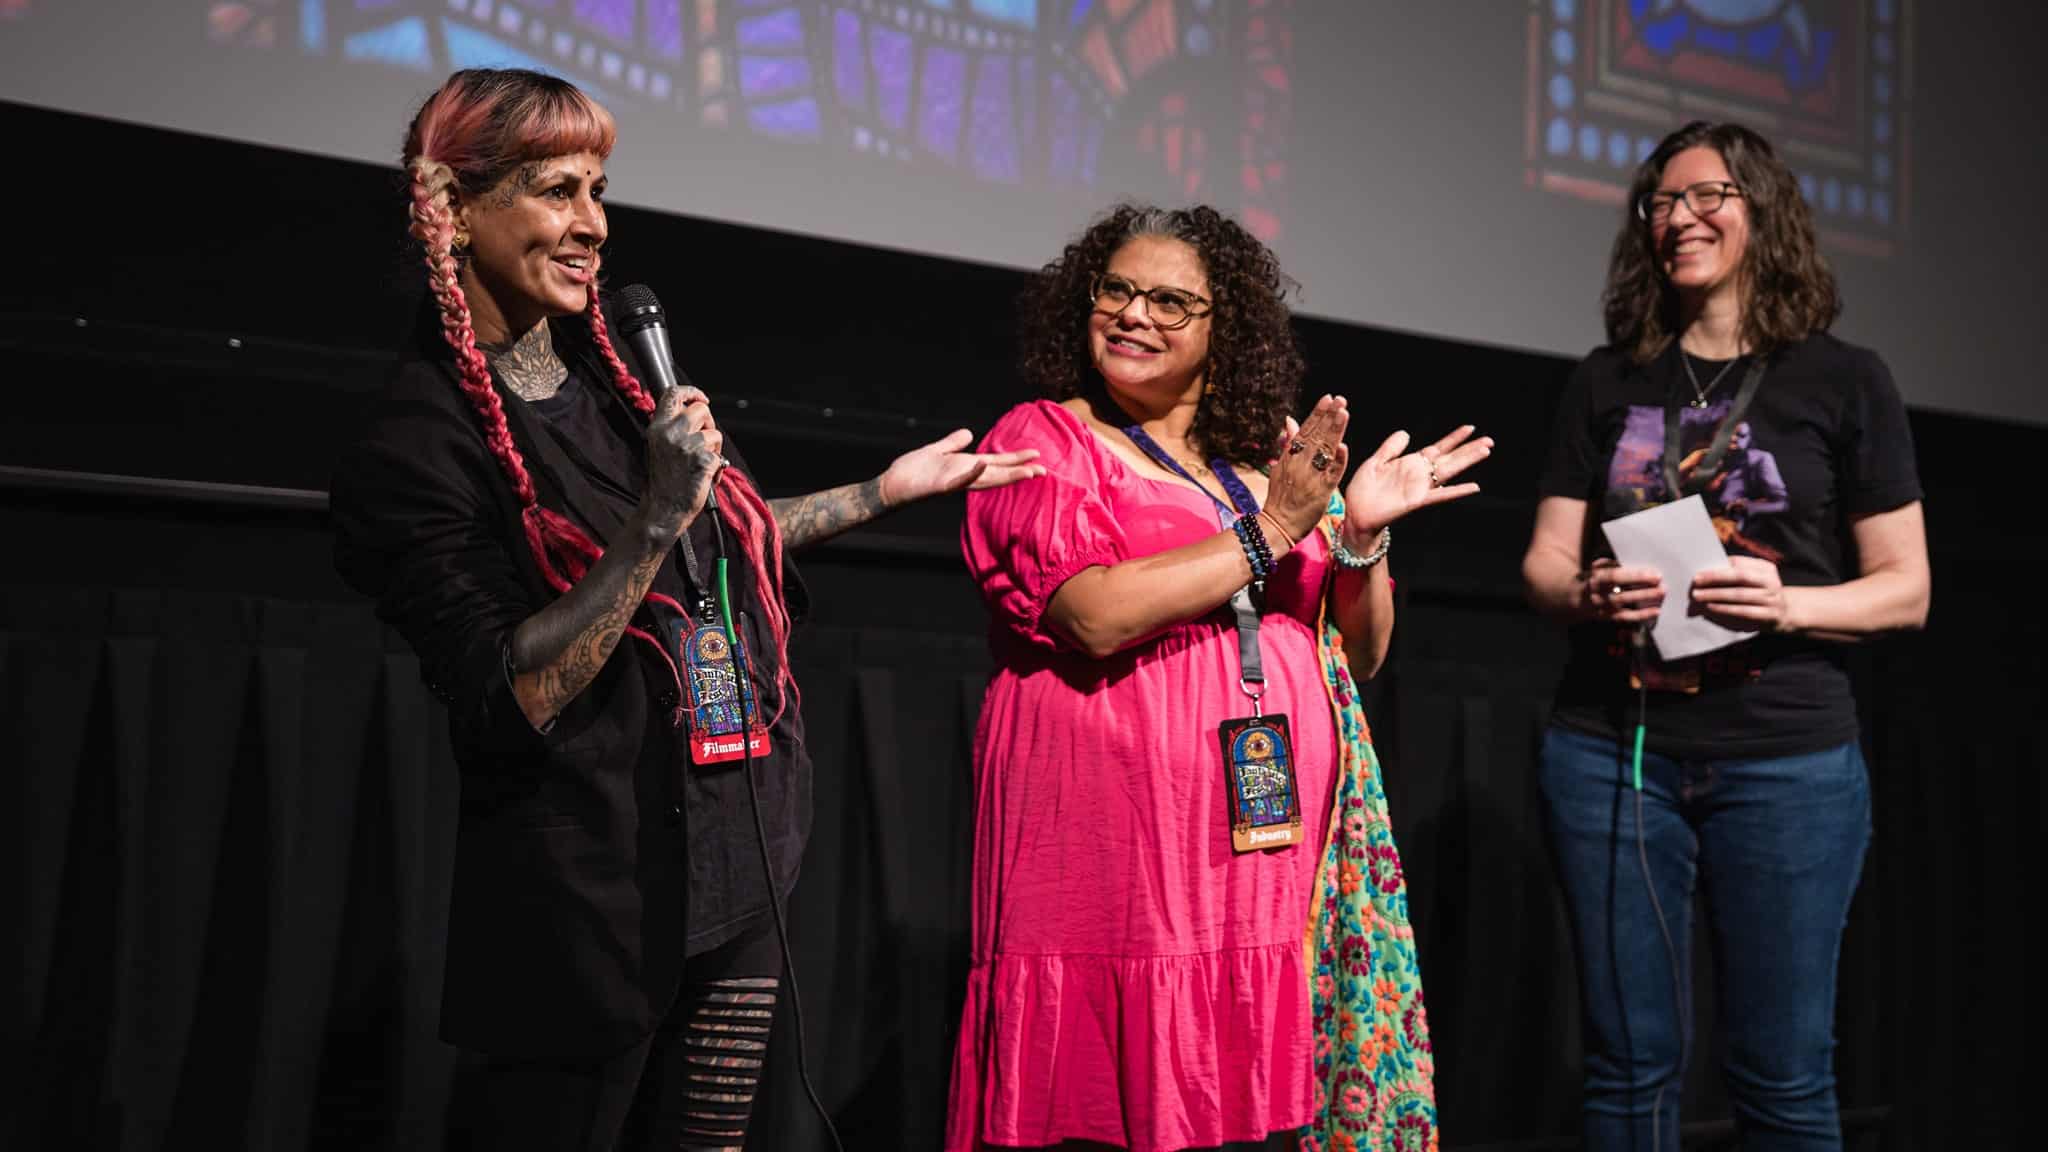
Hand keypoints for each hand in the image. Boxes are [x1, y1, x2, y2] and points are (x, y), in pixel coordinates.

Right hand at [643, 384, 722, 529]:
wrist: (663, 509)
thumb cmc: (664, 480)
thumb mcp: (659, 446)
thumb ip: (673, 427)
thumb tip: (696, 411)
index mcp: (657, 427)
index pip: (673, 394)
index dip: (692, 392)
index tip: (702, 398)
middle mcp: (670, 433)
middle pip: (701, 409)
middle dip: (709, 423)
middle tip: (706, 440)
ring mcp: (687, 446)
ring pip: (714, 433)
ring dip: (714, 447)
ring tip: (702, 463)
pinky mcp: (702, 460)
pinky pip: (720, 455)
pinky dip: (718, 466)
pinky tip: (706, 476)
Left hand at [877, 428, 1043, 506]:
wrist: (891, 486)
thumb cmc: (911, 472)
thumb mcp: (935, 452)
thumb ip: (952, 443)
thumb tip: (969, 433)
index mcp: (964, 467)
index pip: (995, 463)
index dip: (1015, 461)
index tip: (1036, 457)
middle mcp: (963, 476)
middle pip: (997, 474)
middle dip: (1020, 472)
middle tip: (1043, 470)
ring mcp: (953, 482)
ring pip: (985, 480)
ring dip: (1006, 475)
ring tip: (1027, 471)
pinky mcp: (939, 486)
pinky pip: (958, 481)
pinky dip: (971, 474)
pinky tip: (982, 464)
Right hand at [1264, 394, 1349, 542]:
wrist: (1277, 524)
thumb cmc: (1281, 496)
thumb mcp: (1281, 466)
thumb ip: (1289, 444)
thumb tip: (1290, 420)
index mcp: (1291, 456)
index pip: (1306, 430)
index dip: (1317, 414)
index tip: (1328, 398)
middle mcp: (1300, 463)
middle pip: (1317, 436)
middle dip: (1329, 417)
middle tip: (1340, 399)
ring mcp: (1311, 477)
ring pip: (1325, 450)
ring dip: (1334, 431)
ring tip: (1344, 413)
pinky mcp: (1321, 492)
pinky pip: (1331, 474)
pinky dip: (1338, 461)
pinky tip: (1343, 447)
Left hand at [1341, 424, 1491, 540]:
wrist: (1356, 513)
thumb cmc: (1363, 490)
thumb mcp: (1375, 462)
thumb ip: (1391, 448)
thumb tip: (1406, 433)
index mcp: (1410, 463)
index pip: (1438, 448)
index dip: (1453, 438)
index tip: (1470, 428)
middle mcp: (1419, 474)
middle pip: (1449, 458)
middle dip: (1468, 449)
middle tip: (1489, 440)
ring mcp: (1420, 487)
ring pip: (1449, 471)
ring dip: (1467, 462)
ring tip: (1485, 452)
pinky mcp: (1416, 501)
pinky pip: (1440, 495)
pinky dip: (1457, 491)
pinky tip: (1474, 487)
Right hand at [1583, 558, 1664, 624]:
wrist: (1575, 598)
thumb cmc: (1595, 579)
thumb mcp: (1599, 568)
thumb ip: (1614, 564)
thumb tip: (1639, 559)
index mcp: (1596, 578)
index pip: (1615, 577)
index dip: (1635, 576)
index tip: (1654, 573)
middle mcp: (1597, 594)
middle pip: (1621, 593)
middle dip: (1642, 589)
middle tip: (1661, 583)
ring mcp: (1601, 607)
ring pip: (1624, 605)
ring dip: (1643, 599)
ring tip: (1661, 594)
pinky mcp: (1607, 617)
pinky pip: (1625, 617)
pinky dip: (1641, 615)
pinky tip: (1656, 611)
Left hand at [1691, 555, 1791, 632]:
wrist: (1785, 613)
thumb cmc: (1760, 593)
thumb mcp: (1755, 579)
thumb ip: (1736, 573)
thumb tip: (1706, 573)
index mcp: (1766, 568)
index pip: (1740, 564)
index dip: (1718, 569)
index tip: (1698, 574)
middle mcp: (1771, 582)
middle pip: (1740, 578)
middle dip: (1715, 580)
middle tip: (1695, 585)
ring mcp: (1772, 599)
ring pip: (1740, 596)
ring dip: (1716, 597)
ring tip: (1698, 598)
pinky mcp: (1769, 616)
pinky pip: (1743, 612)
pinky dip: (1725, 611)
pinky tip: (1710, 610)